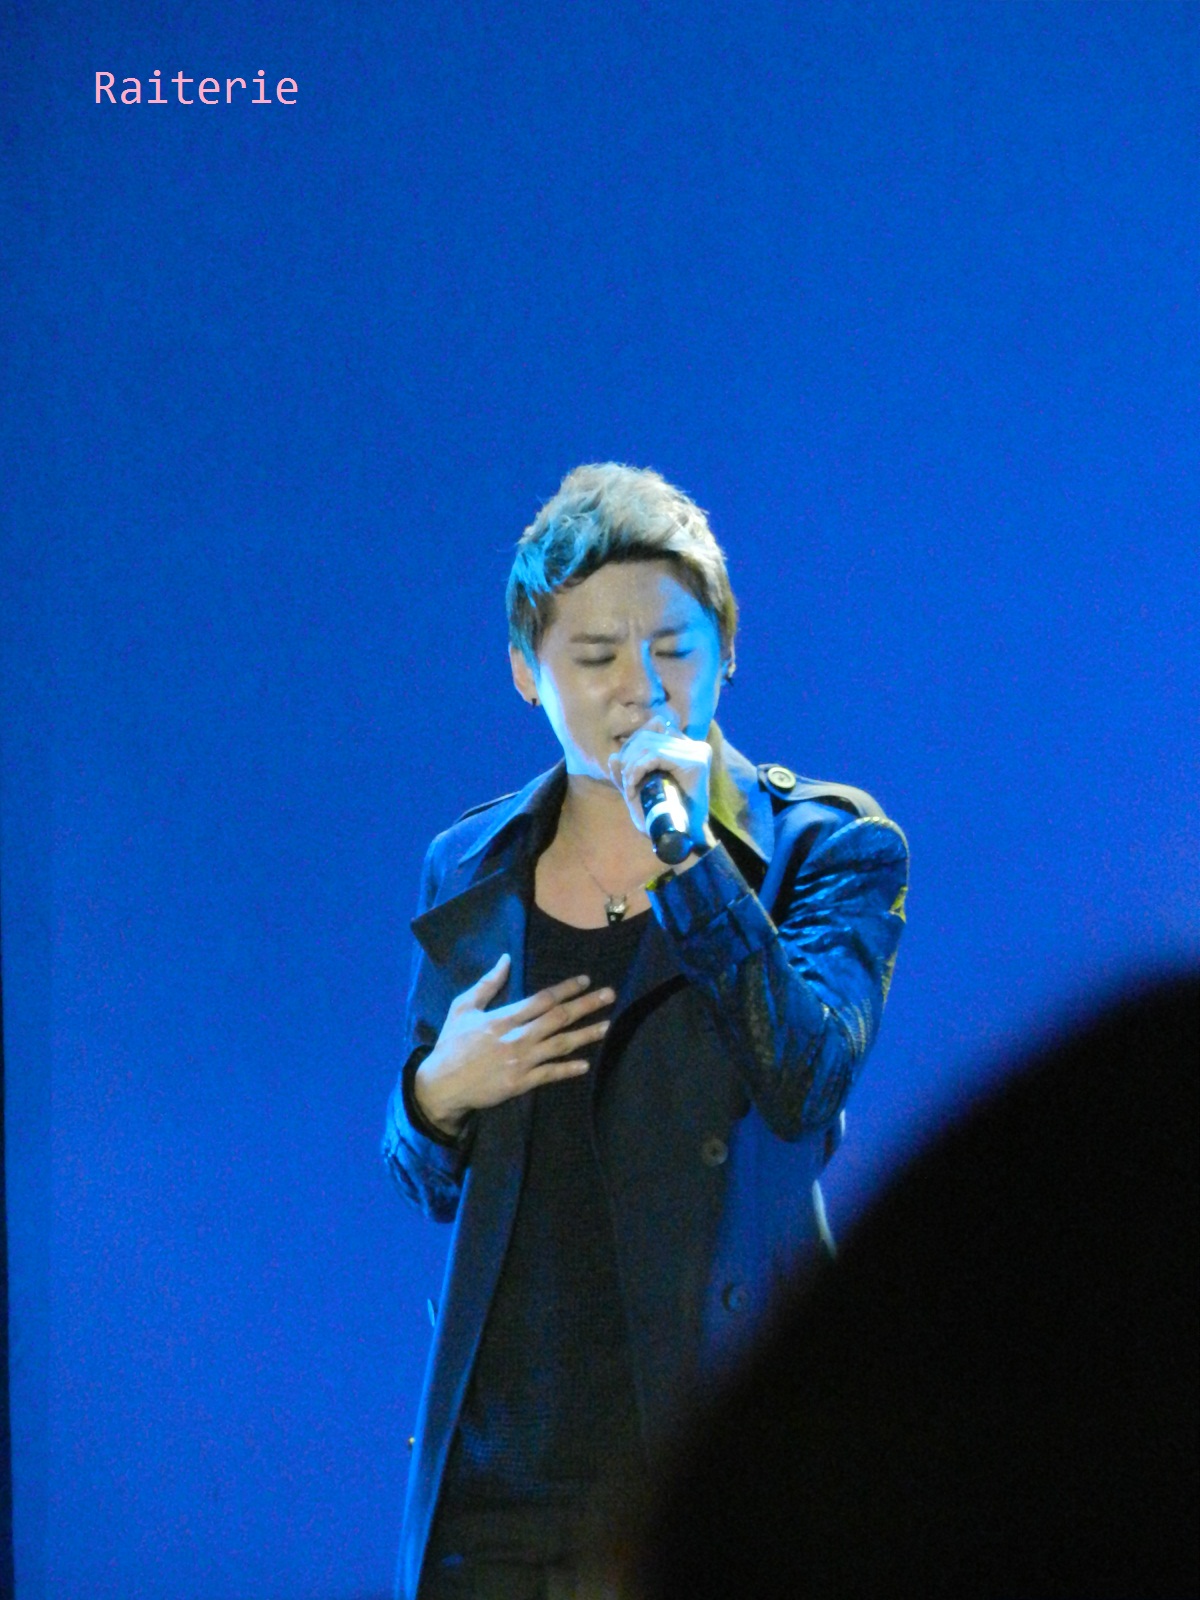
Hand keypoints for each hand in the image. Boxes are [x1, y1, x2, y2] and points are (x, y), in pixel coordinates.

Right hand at [413, 954, 614, 1135]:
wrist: (441, 1084)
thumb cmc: (452, 1043)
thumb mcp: (463, 1007)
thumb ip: (487, 984)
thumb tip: (505, 959)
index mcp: (503, 1018)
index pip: (542, 999)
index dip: (566, 989)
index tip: (586, 980)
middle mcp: (516, 1037)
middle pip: (558, 1018)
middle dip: (586, 1005)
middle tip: (610, 995)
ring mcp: (521, 1061)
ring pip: (560, 1045)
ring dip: (586, 1035)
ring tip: (608, 1026)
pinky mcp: (520, 1083)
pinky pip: (549, 1074)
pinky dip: (568, 1069)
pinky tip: (586, 1064)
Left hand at [607, 714, 714, 846]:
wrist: (685, 837)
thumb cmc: (664, 816)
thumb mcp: (641, 791)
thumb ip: (628, 774)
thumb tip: (613, 757)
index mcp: (685, 747)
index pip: (653, 728)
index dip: (632, 747)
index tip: (626, 772)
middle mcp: (694, 745)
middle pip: (647, 735)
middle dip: (628, 758)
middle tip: (625, 783)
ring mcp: (696, 752)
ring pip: (648, 745)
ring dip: (630, 767)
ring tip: (629, 789)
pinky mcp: (694, 762)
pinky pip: (654, 756)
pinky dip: (637, 771)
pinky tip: (632, 790)